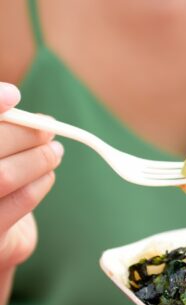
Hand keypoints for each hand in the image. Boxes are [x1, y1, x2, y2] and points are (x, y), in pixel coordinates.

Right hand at [0, 83, 63, 269]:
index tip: (14, 95)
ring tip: (54, 152)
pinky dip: (39, 184)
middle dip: (23, 134)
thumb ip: (1, 134)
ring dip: (36, 159)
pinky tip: (48, 176)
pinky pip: (18, 202)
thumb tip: (15, 100)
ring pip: (3, 175)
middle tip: (48, 129)